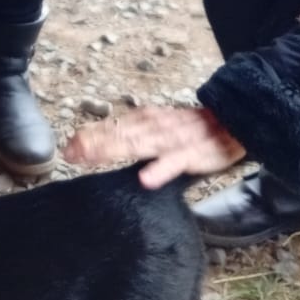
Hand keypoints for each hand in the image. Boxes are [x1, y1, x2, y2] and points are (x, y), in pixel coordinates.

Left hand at [64, 106, 245, 188]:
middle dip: (93, 143)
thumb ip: (132, 135)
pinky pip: (173, 163)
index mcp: (145, 120)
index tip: (67, 149)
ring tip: (90, 157)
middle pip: (118, 135)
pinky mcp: (191, 154)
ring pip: (138, 144)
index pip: (112, 127)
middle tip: (71, 153)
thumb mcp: (158, 127)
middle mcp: (153, 126)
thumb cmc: (191, 130)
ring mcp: (171, 140)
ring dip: (113, 150)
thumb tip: (99, 145)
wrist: (232, 121)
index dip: (89, 137)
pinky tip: (145, 178)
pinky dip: (160, 169)